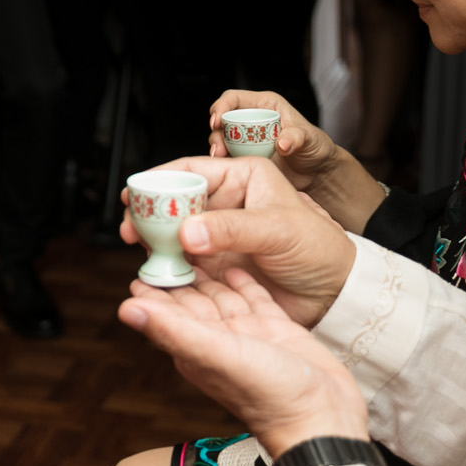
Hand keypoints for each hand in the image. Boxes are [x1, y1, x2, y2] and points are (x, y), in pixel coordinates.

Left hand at [118, 268, 369, 457]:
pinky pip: (256, 301)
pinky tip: (235, 267)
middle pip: (193, 301)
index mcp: (196, 348)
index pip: (166, 311)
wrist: (323, 417)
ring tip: (197, 245)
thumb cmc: (269, 395)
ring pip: (222, 298)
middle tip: (168, 242)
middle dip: (179, 274)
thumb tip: (126, 309)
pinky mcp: (277, 331)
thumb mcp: (215, 354)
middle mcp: (219, 341)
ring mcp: (249, 336)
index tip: (142, 259)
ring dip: (208, 276)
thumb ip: (173, 330)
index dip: (154, 288)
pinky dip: (244, 284)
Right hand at [119, 155, 357, 327]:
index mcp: (244, 178)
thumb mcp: (278, 229)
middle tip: (131, 227)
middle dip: (150, 213)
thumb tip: (188, 232)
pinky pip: (182, 262)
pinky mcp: (216, 266)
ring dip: (154, 241)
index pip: (192, 170)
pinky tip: (157, 270)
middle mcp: (227, 204)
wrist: (335, 295)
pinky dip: (166, 266)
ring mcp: (219, 236)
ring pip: (174, 233)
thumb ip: (232, 229)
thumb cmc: (320, 250)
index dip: (160, 179)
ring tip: (140, 249)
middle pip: (175, 202)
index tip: (135, 193)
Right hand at [207, 89, 341, 188]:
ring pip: (221, 138)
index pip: (234, 98)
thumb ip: (296, 137)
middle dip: (216, 132)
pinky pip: (227, 156)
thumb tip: (282, 143)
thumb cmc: (316, 148)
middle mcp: (252, 119)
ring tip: (221, 158)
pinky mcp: (244, 156)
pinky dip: (223, 161)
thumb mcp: (310, 139)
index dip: (221, 106)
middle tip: (218, 148)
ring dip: (217, 147)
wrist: (317, 173)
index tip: (217, 121)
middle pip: (223, 119)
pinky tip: (225, 166)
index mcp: (265, 105)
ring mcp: (246, 139)